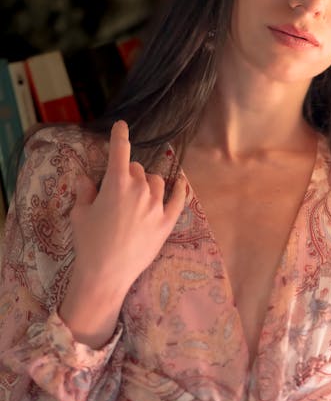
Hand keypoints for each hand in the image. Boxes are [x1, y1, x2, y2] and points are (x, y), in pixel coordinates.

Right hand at [60, 120, 184, 346]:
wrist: (106, 275)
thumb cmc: (88, 243)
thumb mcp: (79, 214)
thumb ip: (86, 192)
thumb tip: (89, 180)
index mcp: (116, 183)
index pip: (120, 150)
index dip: (120, 135)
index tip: (122, 125)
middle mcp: (140, 189)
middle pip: (137, 169)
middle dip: (127, 174)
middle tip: (118, 191)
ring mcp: (156, 206)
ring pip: (157, 181)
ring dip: (148, 183)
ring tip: (138, 197)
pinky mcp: (167, 222)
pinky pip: (178, 199)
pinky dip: (179, 188)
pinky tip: (180, 182)